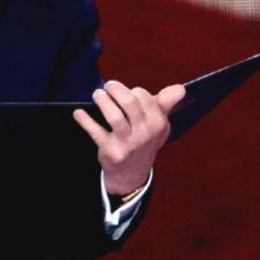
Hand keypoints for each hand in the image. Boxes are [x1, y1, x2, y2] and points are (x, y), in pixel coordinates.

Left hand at [72, 80, 185, 194]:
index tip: (126, 92)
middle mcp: (145, 134)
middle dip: (115, 90)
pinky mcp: (111, 152)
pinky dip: (85, 120)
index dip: (132, 91)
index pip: (143, 97)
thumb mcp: (158, 124)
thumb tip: (181, 88)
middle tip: (107, 86)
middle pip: (129, 103)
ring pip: (114, 116)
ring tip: (97, 95)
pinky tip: (78, 113)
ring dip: (102, 101)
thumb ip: (166, 104)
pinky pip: (96, 132)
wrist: (132, 173)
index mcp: (158, 124)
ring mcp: (128, 144)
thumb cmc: (144, 139)